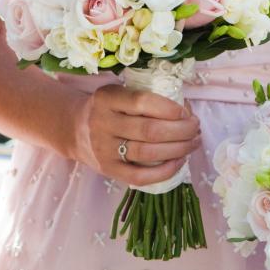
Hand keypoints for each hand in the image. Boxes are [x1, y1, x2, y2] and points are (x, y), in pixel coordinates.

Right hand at [68, 84, 200, 186]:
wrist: (73, 129)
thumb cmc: (108, 109)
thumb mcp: (118, 93)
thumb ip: (145, 97)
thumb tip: (186, 109)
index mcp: (107, 98)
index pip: (142, 102)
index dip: (170, 108)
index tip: (186, 112)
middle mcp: (102, 123)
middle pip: (150, 130)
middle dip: (181, 131)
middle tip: (196, 128)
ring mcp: (104, 149)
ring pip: (148, 153)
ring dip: (178, 149)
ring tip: (193, 143)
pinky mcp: (107, 169)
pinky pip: (139, 176)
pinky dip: (164, 172)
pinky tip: (179, 162)